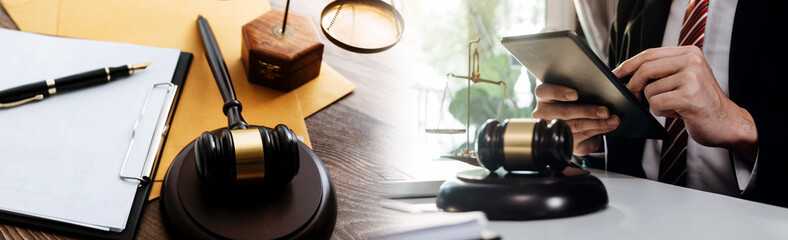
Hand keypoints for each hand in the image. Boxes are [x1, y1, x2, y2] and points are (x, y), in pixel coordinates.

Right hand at [532, 83, 619, 155]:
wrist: (575, 125)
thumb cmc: (574, 103)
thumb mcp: (577, 93)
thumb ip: (588, 86)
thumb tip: (610, 81)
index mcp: (544, 96)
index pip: (544, 91)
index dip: (559, 93)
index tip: (575, 95)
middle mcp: (543, 112)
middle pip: (563, 112)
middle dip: (587, 112)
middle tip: (605, 111)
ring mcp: (552, 128)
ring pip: (575, 125)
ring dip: (597, 123)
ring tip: (612, 120)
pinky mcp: (562, 140)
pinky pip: (581, 135)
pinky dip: (598, 130)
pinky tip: (608, 126)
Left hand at [614, 46, 757, 159]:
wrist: (727, 123)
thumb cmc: (700, 103)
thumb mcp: (683, 79)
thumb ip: (662, 71)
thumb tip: (626, 74)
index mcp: (689, 53)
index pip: (649, 54)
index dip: (628, 64)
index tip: (615, 74)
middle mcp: (692, 61)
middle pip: (645, 69)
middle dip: (634, 86)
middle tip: (633, 96)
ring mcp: (692, 77)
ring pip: (649, 90)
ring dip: (656, 103)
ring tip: (674, 106)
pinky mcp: (689, 96)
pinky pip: (656, 104)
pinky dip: (662, 112)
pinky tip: (678, 113)